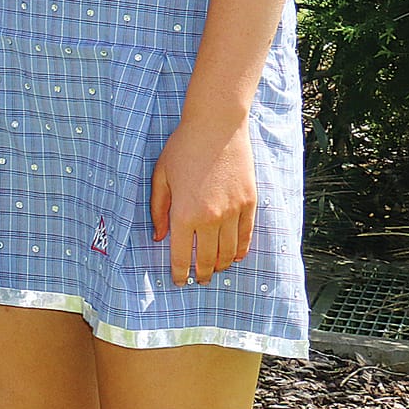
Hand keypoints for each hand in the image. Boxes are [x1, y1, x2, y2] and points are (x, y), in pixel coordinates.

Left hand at [150, 112, 255, 287]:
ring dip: (222, 265)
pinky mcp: (250, 203)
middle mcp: (211, 218)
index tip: (179, 281)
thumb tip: (159, 237)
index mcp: (184, 213)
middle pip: (208, 258)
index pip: (181, 254)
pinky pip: (246, 236)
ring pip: (229, 252)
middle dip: (202, 273)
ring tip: (215, 270)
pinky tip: (235, 256)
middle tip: (198, 279)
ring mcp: (234, 212)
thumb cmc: (183, 148)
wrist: (216, 127)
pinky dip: (241, 250)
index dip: (180, 271)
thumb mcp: (161, 177)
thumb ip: (159, 209)